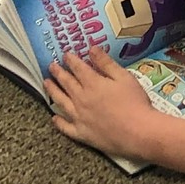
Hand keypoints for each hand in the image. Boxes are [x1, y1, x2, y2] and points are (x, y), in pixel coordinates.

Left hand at [44, 47, 158, 157]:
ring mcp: (79, 117)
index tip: (65, 54)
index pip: (78, 68)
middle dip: (58, 73)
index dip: (71, 60)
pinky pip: (65, 127)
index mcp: (92, 84)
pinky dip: (58, 121)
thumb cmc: (135, 103)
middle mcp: (81, 99)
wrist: (138, 132)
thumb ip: (106, 63)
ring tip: (46, 84)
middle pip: (66, 83)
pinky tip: (55, 117)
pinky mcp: (81, 133)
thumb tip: (92, 49)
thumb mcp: (124, 77)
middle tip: (51, 66)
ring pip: (61, 102)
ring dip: (52, 91)